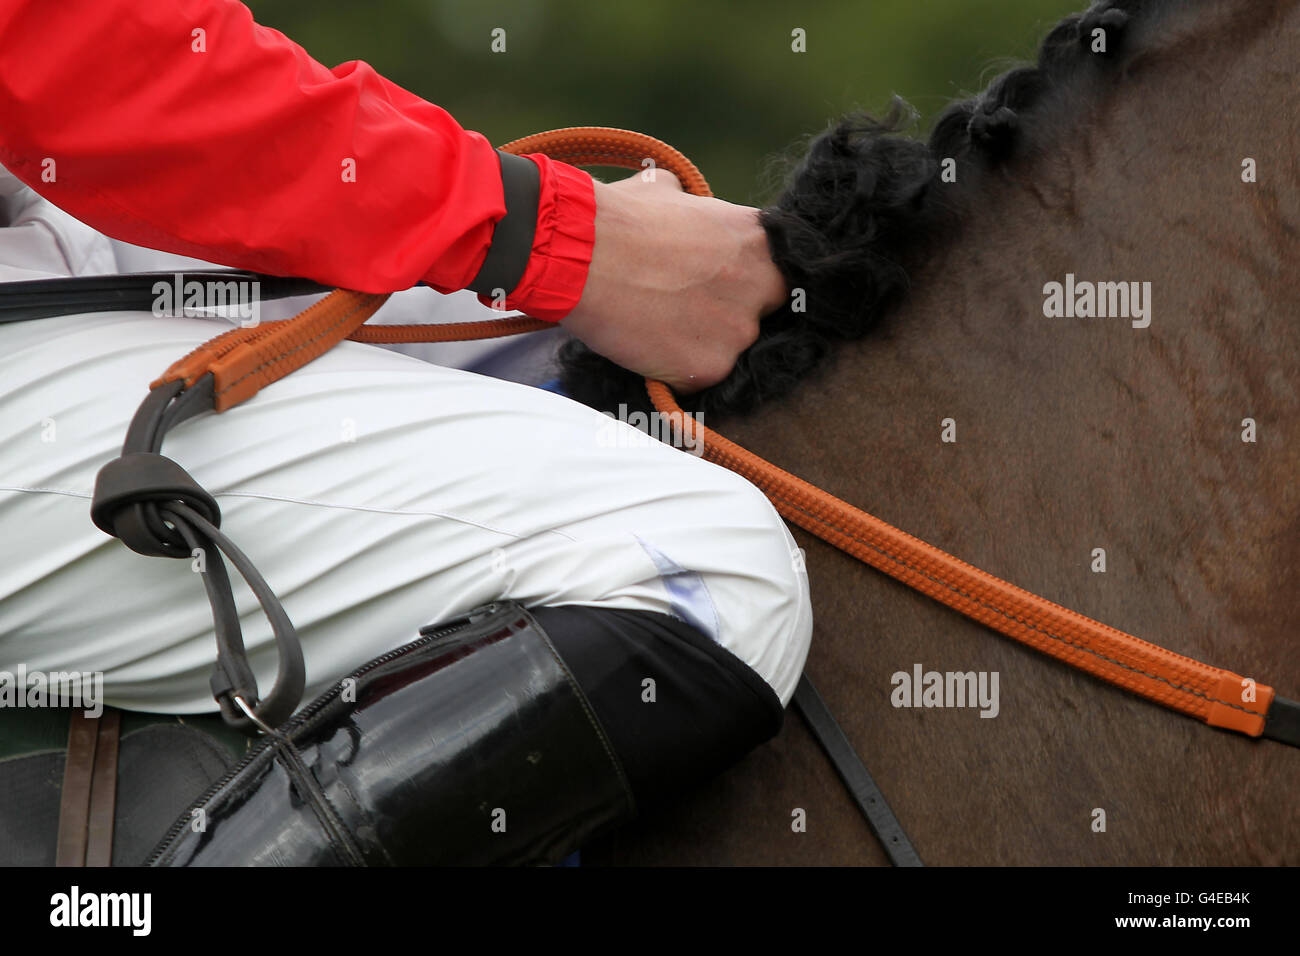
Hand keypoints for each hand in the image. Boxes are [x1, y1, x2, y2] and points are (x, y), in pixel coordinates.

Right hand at [559, 169, 787, 392]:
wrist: (580, 256)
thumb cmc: (616, 218)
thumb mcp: (664, 191)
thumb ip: (690, 204)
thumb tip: (680, 197)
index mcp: (756, 237)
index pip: (775, 268)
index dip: (748, 279)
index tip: (721, 285)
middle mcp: (760, 284)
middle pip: (764, 311)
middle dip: (734, 312)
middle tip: (689, 308)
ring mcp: (738, 330)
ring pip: (732, 347)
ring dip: (703, 342)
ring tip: (658, 326)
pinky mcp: (710, 366)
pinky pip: (702, 375)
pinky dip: (678, 369)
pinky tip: (648, 346)